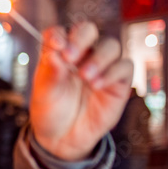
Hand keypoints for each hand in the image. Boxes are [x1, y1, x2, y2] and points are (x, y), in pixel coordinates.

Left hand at [30, 22, 133, 160]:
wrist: (62, 137)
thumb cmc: (50, 110)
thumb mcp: (43, 93)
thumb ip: (50, 72)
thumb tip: (55, 51)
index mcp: (58, 54)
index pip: (60, 33)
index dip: (58, 35)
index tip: (56, 45)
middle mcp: (81, 55)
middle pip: (88, 31)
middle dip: (81, 38)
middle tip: (70, 57)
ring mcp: (101, 66)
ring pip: (110, 46)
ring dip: (98, 58)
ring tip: (85, 77)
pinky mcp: (118, 81)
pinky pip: (124, 66)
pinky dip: (112, 72)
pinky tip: (97, 85)